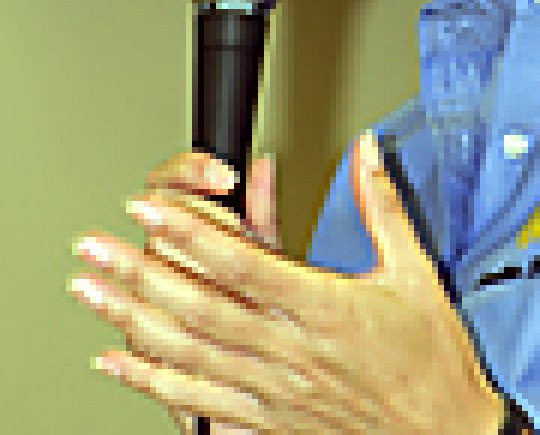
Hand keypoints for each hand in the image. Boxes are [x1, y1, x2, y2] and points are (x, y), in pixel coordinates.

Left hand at [68, 132, 504, 432]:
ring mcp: (276, 390)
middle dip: (139, 271)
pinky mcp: (270, 421)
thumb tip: (367, 151)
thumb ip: (383, 205)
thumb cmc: (431, 356)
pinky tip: (118, 363)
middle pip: (200, 306)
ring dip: (132, 319)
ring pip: (189, 352)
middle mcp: (292, 351)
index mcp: (327, 307)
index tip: (152, 208)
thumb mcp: (417, 271)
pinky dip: (152, 382)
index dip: (192, 234)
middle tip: (93, 245)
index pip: (244, 265)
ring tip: (89, 291)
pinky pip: (201, 402)